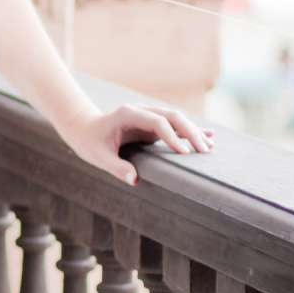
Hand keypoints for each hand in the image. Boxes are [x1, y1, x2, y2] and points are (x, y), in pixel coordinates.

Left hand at [58, 98, 213, 187]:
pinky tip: (208, 137)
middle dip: (190, 132)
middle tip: (204, 151)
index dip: (172, 136)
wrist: (83, 128)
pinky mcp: (152, 124)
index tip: (184, 152)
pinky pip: (174, 126)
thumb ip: (116, 167)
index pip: (157, 122)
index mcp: (128, 114)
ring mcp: (148, 116)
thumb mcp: (98, 156)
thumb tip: (135, 180)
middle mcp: (141, 111)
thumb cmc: (89, 142)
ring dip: (193, 132)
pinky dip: (189, 132)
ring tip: (210, 147)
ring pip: (176, 120)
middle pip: (172, 116)